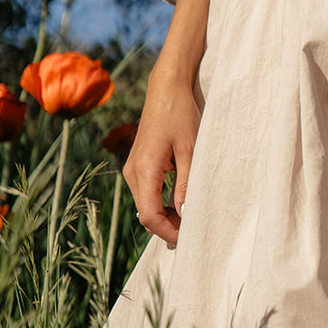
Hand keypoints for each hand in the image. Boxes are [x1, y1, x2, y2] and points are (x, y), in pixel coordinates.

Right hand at [123, 61, 201, 245]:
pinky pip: (147, 193)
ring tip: (191, 217)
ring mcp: (133, 168)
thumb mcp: (190, 149)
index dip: (168, 231)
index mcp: (144, 169)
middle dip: (168, 227)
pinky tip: (181, 203)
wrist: (166, 89)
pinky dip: (162, 204)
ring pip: (146, 205)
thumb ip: (186, 184)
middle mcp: (132, 172)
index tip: (188, 238)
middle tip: (194, 230)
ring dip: (166, 216)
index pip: (149, 215)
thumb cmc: (181, 114)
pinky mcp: (138, 165)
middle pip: (146, 214)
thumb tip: (186, 214)